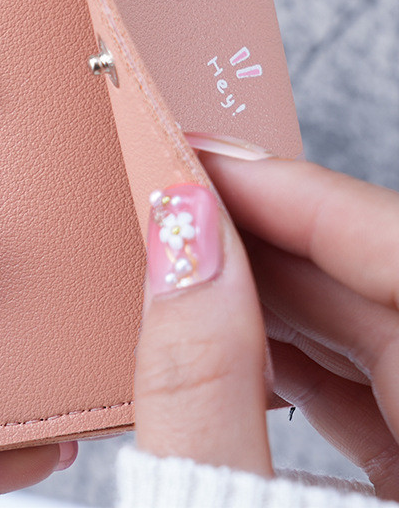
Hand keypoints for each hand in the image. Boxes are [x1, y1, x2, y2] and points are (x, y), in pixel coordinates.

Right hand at [132, 149, 398, 500]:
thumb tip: (176, 246)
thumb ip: (203, 388)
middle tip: (175, 201)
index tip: (208, 162)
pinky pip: (358, 383)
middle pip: (375, 284)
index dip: (300, 196)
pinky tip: (218, 333)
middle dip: (263, 238)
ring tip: (181, 258)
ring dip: (264, 292)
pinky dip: (282, 352)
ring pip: (364, 328)